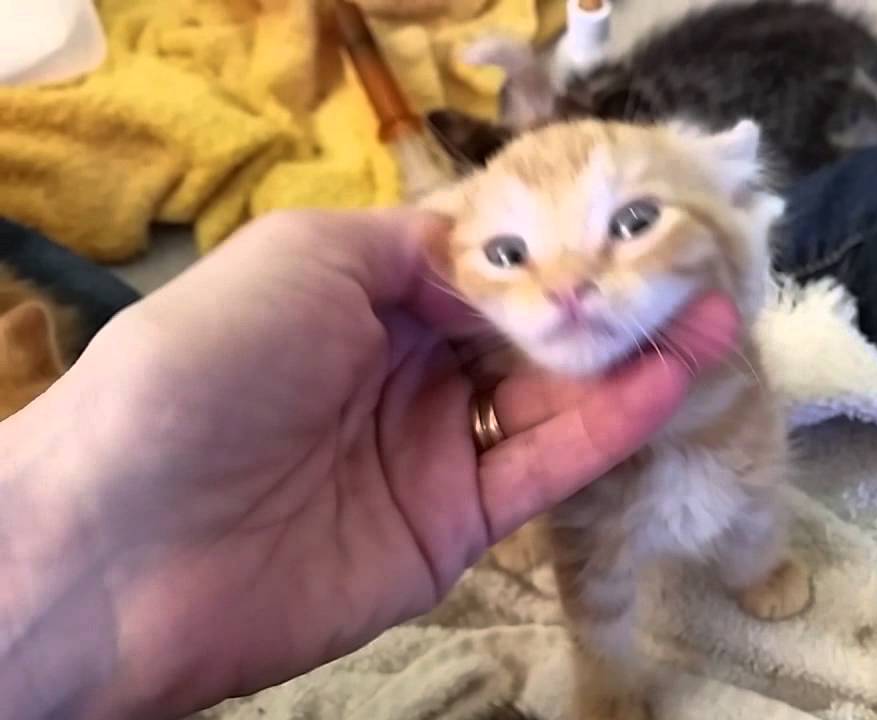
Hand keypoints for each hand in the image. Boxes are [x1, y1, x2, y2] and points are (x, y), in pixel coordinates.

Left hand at [0, 209, 738, 719]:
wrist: (125, 544)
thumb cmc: (204, 368)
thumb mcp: (301, 257)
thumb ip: (414, 243)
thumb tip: (499, 241)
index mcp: (367, 297)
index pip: (487, 263)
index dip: (557, 240)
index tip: (632, 215)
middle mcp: (412, 369)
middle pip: (533, 330)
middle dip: (612, 298)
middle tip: (699, 267)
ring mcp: (440, 451)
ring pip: (556, 399)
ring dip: (636, 359)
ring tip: (718, 315)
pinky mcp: (460, 527)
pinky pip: (548, 467)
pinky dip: (614, 425)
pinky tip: (675, 380)